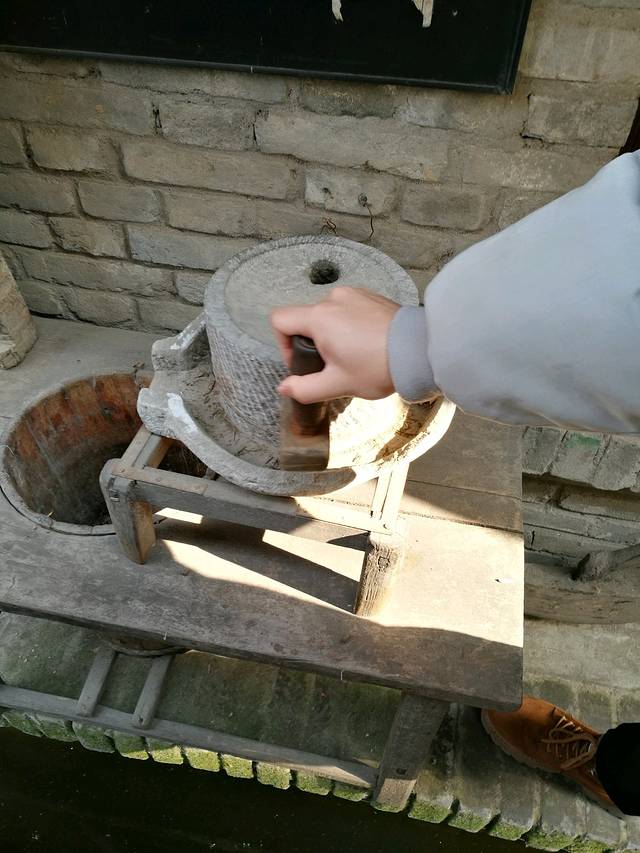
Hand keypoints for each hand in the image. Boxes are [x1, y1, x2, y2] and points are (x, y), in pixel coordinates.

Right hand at [270, 286, 400, 402]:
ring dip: (333, 333)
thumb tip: (284, 388)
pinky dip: (351, 325)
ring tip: (355, 355)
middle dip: (313, 343)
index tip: (303, 362)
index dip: (283, 344)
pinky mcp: (372, 296)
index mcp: (319, 318)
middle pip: (306, 319)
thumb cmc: (377, 367)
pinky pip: (350, 309)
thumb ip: (305, 388)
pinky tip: (369, 343)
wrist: (421, 351)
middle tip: (334, 366)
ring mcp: (355, 294)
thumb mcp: (338, 384)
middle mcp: (333, 299)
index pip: (280, 320)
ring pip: (330, 314)